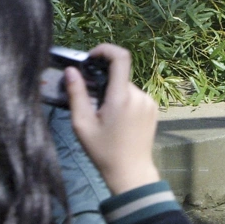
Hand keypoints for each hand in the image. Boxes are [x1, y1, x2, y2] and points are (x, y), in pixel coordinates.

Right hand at [66, 44, 160, 194]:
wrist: (131, 173)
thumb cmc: (103, 151)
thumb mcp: (82, 124)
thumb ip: (76, 94)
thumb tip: (71, 71)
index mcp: (121, 97)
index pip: (120, 57)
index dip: (105, 50)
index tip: (91, 58)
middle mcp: (139, 95)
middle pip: (119, 75)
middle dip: (103, 82)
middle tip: (91, 100)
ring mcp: (149, 102)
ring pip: (126, 86)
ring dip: (113, 93)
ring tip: (104, 115)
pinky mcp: (153, 109)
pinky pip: (134, 96)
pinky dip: (123, 100)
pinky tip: (117, 120)